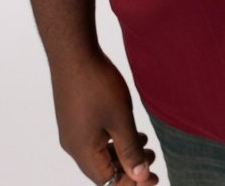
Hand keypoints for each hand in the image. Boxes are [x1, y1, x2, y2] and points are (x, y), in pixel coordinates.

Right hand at [51, 51, 158, 183]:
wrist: (73, 52)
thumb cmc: (97, 85)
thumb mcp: (121, 119)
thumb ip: (131, 150)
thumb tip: (140, 176)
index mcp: (82, 151)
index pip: (108, 181)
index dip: (131, 182)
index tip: (154, 177)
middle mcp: (73, 145)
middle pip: (102, 169)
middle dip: (129, 167)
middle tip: (152, 158)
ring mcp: (71, 130)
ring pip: (99, 153)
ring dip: (122, 152)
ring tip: (145, 143)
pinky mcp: (72, 116)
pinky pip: (93, 139)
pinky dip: (112, 139)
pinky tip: (127, 128)